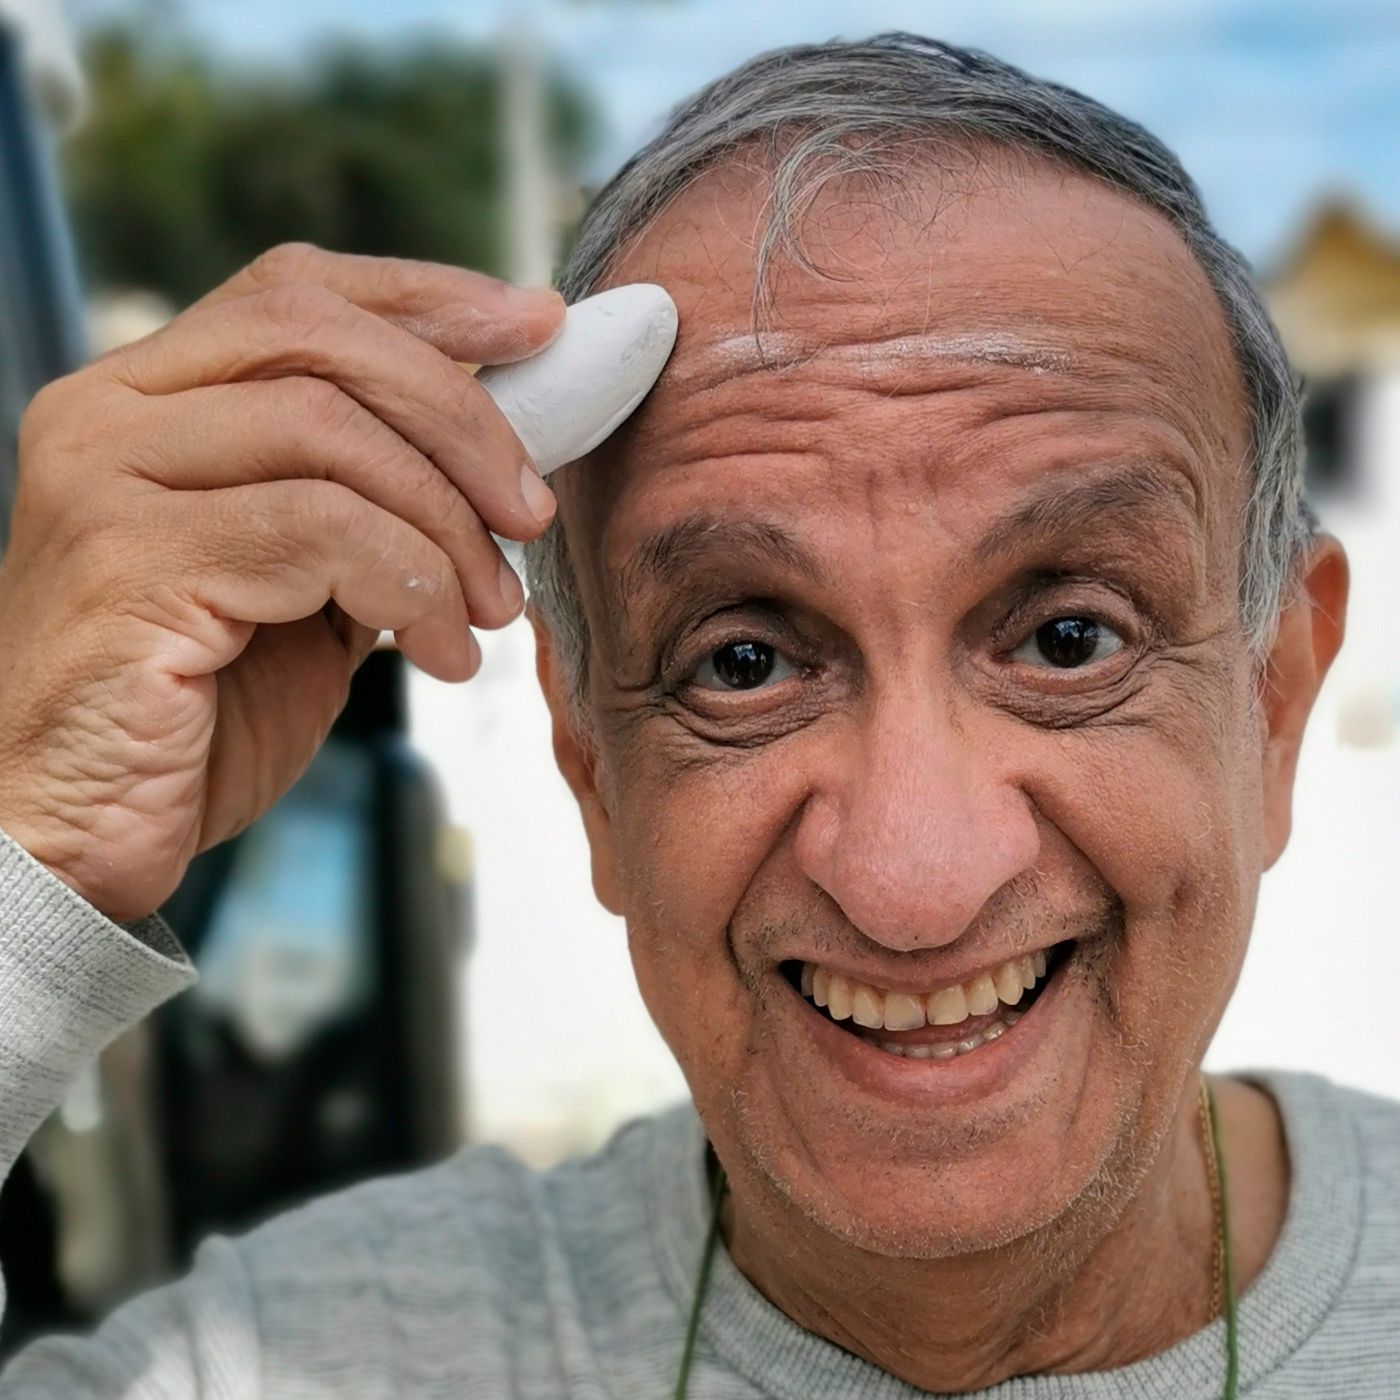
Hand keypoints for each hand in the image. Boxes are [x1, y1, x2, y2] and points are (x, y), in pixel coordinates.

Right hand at [0, 243, 562, 922]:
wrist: (78, 835)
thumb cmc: (196, 717)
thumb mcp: (307, 588)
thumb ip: (369, 507)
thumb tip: (500, 455)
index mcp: (146, 400)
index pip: (294, 293)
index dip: (427, 298)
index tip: (535, 326)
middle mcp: (107, 415)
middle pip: (318, 338)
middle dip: (460, 417)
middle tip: (531, 508)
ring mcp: (104, 482)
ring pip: (331, 432)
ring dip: (447, 526)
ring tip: (488, 611)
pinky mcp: (128, 563)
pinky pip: (319, 530)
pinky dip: (413, 587)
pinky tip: (440, 655)